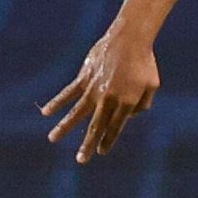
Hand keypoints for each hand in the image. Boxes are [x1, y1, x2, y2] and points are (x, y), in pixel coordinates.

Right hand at [40, 23, 160, 162]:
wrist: (130, 37)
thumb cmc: (144, 62)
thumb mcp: (152, 85)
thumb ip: (143, 105)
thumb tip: (129, 116)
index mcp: (126, 102)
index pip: (115, 128)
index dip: (107, 141)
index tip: (100, 152)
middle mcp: (109, 98)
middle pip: (96, 125)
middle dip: (87, 144)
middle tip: (81, 160)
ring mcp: (94, 87)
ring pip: (77, 112)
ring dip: (64, 127)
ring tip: (52, 138)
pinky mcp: (85, 76)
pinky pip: (68, 92)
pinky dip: (56, 102)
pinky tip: (45, 112)